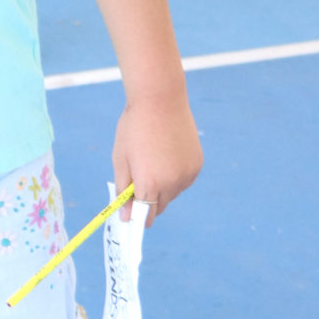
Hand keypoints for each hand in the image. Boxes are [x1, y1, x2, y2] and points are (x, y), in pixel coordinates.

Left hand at [112, 93, 201, 225]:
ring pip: (172, 194)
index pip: (145, 215)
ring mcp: (188, 175)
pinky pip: (183, 181)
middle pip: (159, 207)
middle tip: (137, 181)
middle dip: (148, 201)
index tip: (131, 217)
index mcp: (150, 183)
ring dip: (162, 188)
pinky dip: (174, 176)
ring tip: (152, 161)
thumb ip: (123, 190)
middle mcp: (173, 183)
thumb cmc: (133, 129)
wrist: (160, 101)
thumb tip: (125, 216)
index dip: (137, 217)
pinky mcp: (197, 165)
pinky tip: (165, 156)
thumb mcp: (121, 160)